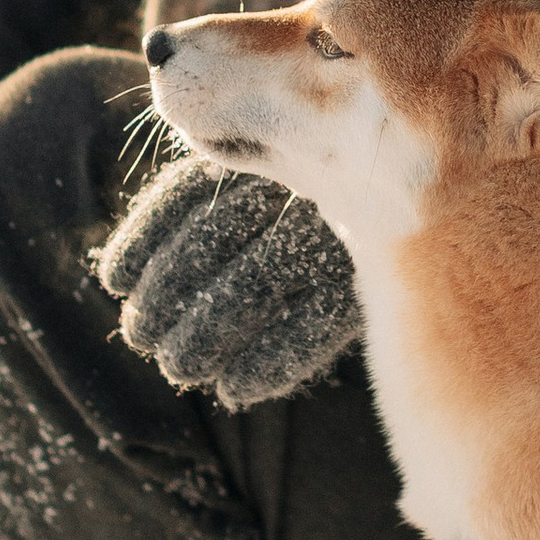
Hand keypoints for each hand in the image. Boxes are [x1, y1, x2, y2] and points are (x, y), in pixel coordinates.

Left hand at [94, 160, 360, 406]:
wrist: (426, 190)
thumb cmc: (329, 196)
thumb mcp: (276, 175)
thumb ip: (214, 204)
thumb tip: (121, 277)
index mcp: (267, 149)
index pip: (189, 193)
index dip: (145, 238)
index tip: (113, 279)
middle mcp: (300, 181)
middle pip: (212, 238)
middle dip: (165, 295)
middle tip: (141, 337)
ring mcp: (337, 229)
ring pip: (252, 284)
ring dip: (204, 334)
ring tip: (176, 366)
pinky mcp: (368, 277)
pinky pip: (312, 327)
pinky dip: (270, 364)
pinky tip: (235, 390)